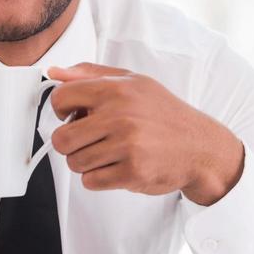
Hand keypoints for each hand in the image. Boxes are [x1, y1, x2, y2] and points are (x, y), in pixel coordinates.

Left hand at [47, 62, 244, 205]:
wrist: (200, 146)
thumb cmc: (164, 114)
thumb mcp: (132, 82)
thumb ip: (90, 75)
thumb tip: (54, 72)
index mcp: (116, 89)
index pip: (60, 98)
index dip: (61, 110)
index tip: (74, 116)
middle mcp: (120, 116)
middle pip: (61, 139)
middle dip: (71, 144)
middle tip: (89, 140)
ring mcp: (126, 145)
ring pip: (74, 163)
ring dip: (86, 163)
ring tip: (108, 153)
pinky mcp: (132, 172)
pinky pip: (91, 181)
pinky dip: (99, 178)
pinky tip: (116, 166)